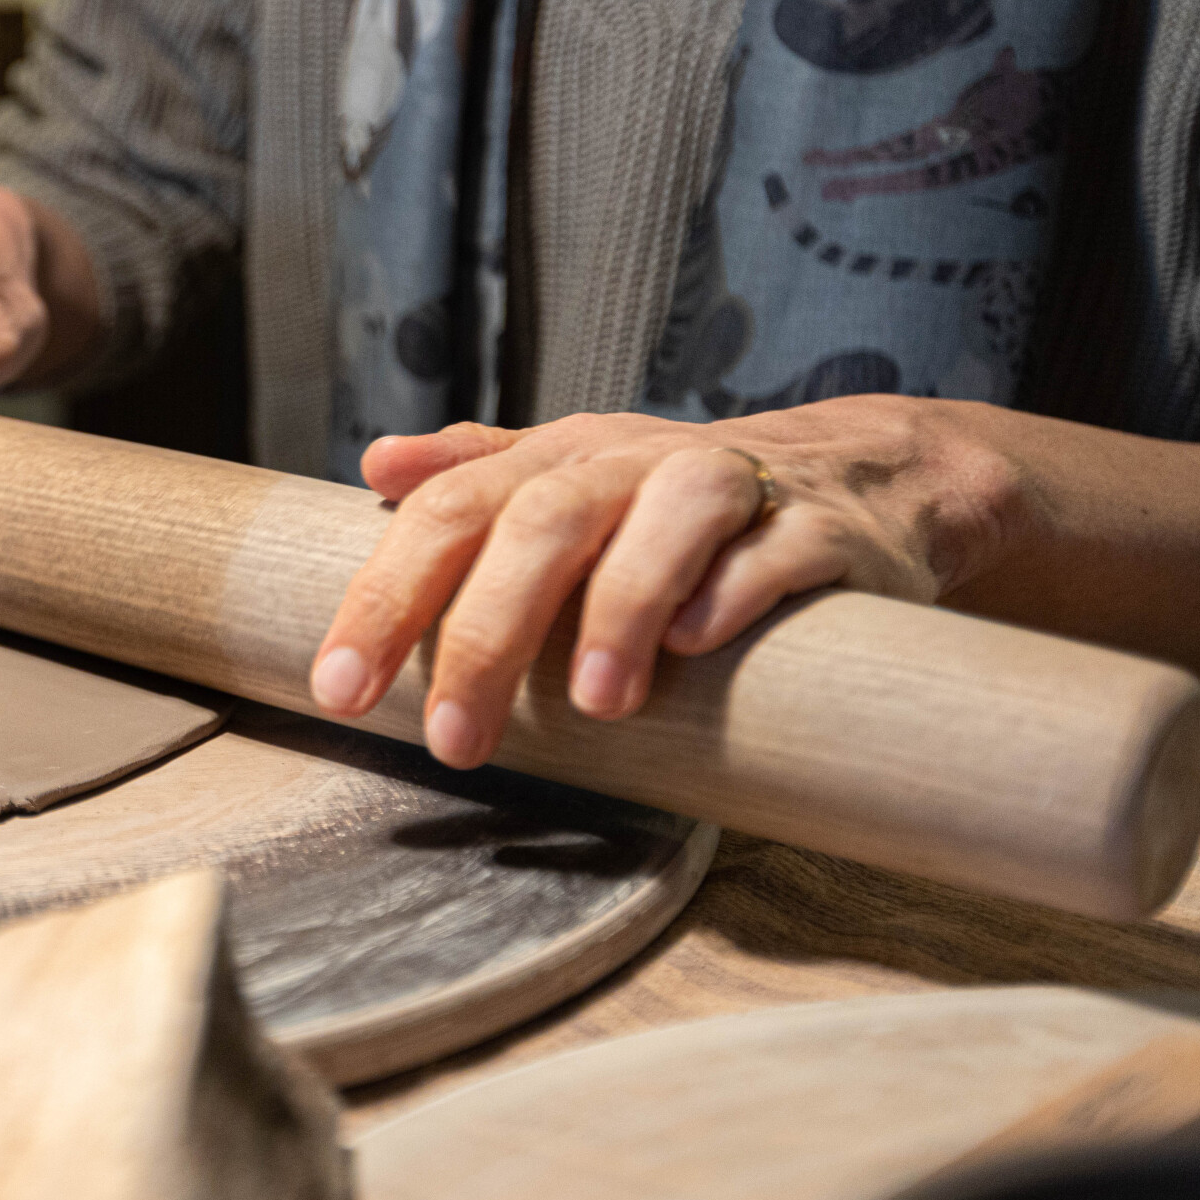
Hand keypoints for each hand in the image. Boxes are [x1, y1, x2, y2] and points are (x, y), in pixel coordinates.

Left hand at [307, 397, 1023, 768]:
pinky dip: (734, 592)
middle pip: (542, 524)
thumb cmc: (676, 502)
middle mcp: (635, 463)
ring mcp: (733, 489)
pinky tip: (699, 644)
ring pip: (667, 520)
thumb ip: (477, 473)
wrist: (858, 474)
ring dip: (621, 607)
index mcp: (560, 460)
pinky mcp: (821, 530)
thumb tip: (376, 467)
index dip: (387, 598)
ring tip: (592, 704)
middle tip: (452, 739)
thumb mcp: (573, 473)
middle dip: (486, 633)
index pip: (450, 513)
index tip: (341, 690)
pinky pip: (775, 551)